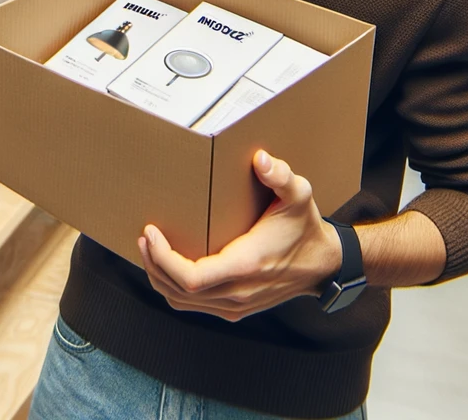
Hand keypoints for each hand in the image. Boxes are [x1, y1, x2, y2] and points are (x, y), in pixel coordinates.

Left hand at [138, 151, 343, 321]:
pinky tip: (167, 266)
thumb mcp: (300, 195)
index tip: (151, 232)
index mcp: (246, 265)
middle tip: (144, 236)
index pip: (190, 277)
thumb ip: (281, 176)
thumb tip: (260, 159)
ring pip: (181, 302)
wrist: (322, 265)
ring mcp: (235, 305)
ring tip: (149, 249)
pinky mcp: (234, 309)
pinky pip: (193, 305)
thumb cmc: (304, 228)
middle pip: (177, 290)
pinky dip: (174, 288)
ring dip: (159, 277)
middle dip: (153, 263)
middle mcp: (237, 292)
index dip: (162, 258)